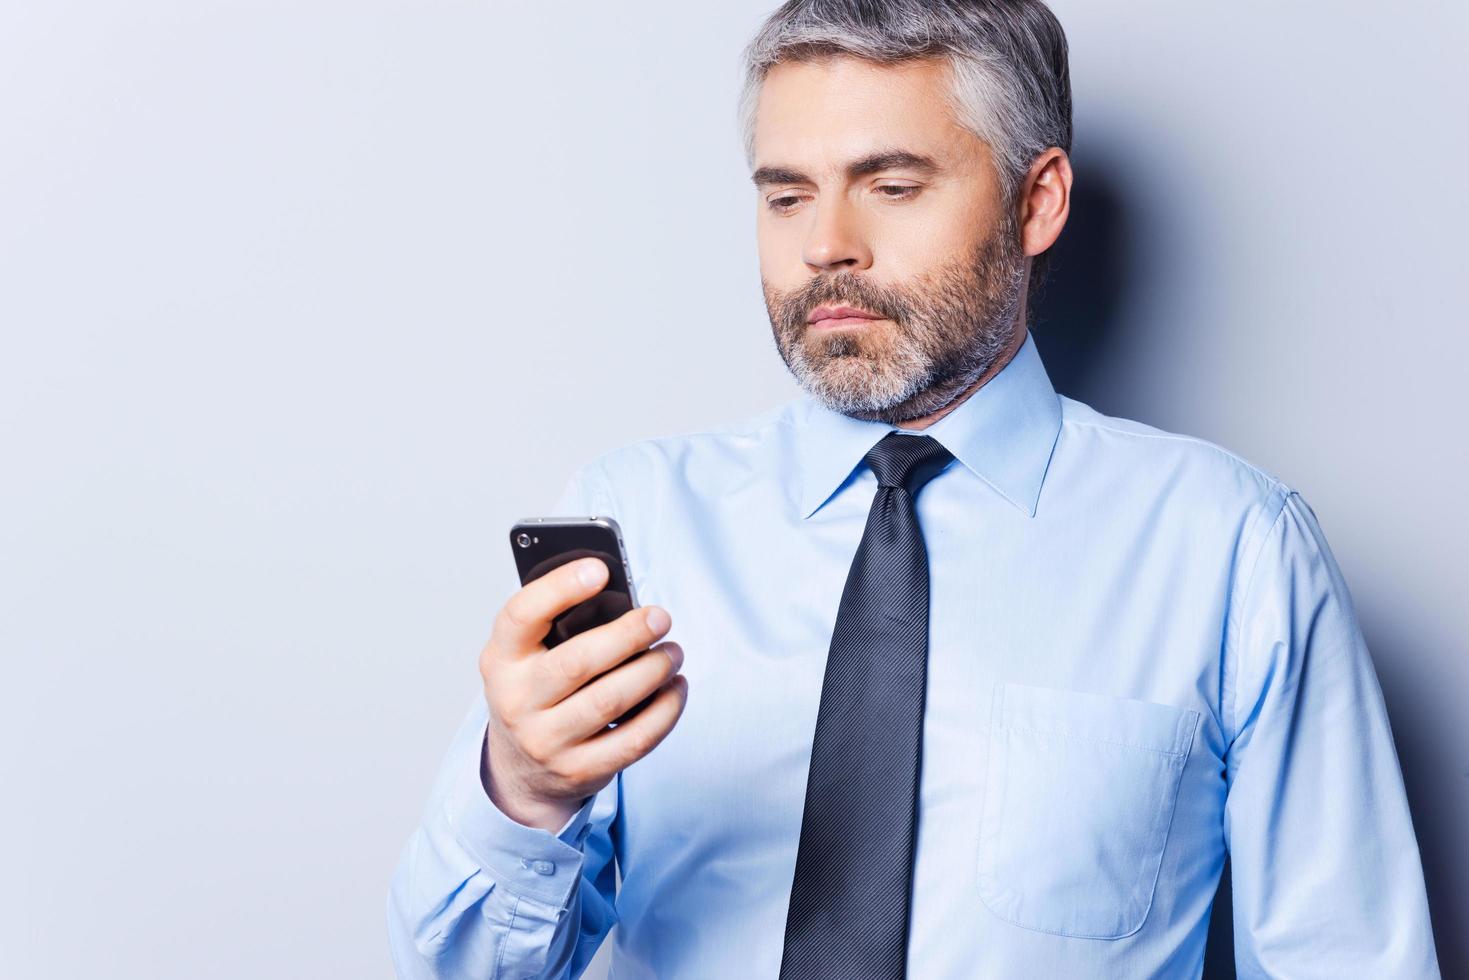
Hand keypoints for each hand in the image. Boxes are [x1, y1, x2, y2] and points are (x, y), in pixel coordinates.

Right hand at [478, 556, 687, 831]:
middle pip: (578, 661)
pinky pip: (634, 740)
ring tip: (673, 652)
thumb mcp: (527, 656)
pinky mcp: (579, 770)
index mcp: (501, 659)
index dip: (560, 588)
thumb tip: (621, 596)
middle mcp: (516, 701)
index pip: (521, 615)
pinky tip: (676, 688)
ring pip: (611, 700)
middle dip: (629, 634)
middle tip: (660, 617)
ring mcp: (546, 741)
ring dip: (653, 670)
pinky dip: (665, 710)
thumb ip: (559, 625)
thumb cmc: (536, 690)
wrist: (521, 769)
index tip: (600, 569)